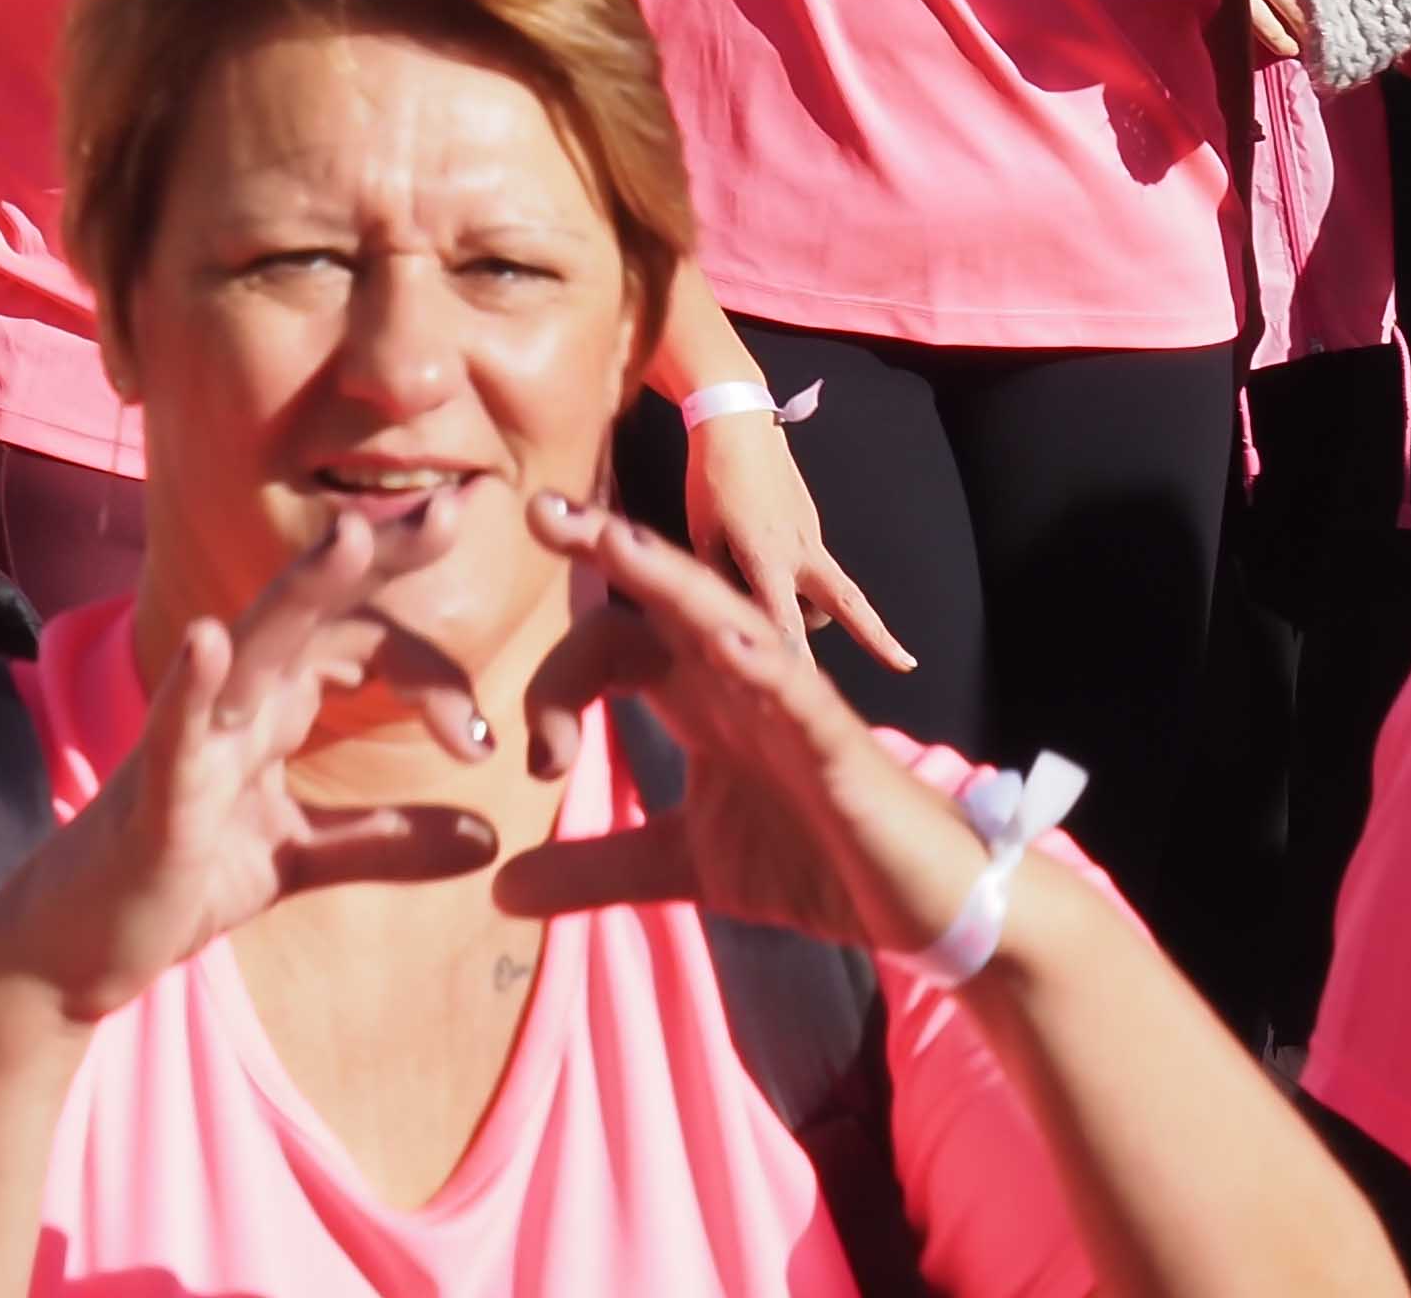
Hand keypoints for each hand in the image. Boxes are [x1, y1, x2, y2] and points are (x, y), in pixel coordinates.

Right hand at [0, 508, 500, 1027]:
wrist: (81, 944)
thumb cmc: (184, 875)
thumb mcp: (303, 856)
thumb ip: (389, 841)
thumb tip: (490, 838)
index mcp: (276, 699)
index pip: (365, 641)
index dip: (431, 665)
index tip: (480, 735)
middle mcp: (238, 697)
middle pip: (317, 605)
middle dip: (383, 553)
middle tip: (458, 507)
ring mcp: (193, 737)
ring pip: (254, 643)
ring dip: (302, 588)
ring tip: (352, 534)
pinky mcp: (156, 795)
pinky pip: (174, 730)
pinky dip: (191, 683)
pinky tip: (208, 637)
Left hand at [498, 496, 1004, 958]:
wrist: (911, 899)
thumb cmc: (808, 858)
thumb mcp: (682, 867)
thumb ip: (595, 868)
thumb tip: (499, 889)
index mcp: (698, 698)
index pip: (615, 647)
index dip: (556, 681)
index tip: (534, 761)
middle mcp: (737, 679)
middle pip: (665, 598)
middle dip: (608, 550)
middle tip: (542, 511)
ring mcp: (790, 702)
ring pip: (726, 620)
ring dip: (672, 580)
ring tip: (616, 538)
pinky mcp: (837, 741)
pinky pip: (799, 691)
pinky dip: (766, 665)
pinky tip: (731, 643)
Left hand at [676, 405, 917, 675]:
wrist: (739, 423)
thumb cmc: (711, 483)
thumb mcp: (702, 537)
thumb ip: (720, 582)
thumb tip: (733, 617)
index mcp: (767, 559)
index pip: (785, 624)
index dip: (795, 663)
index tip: (807, 695)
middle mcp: (800, 551)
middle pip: (847, 605)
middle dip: (877, 637)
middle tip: (907, 664)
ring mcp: (811, 535)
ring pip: (830, 591)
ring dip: (822, 615)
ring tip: (808, 631)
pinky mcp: (812, 523)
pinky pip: (815, 567)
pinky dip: (806, 586)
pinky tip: (777, 582)